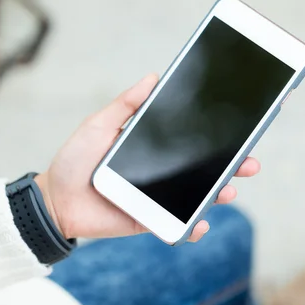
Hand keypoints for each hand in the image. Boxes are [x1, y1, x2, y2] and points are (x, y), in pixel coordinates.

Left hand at [36, 74, 260, 241]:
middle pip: (205, 168)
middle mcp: (162, 171)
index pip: (192, 138)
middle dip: (233, 164)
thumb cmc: (75, 159)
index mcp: (154, 146)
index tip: (242, 122)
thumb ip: (126, 104)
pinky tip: (201, 223)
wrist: (54, 199)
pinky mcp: (150, 221)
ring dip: (220, 193)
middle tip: (250, 160)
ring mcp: (159, 197)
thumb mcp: (99, 124)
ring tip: (229, 189)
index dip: (218, 132)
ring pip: (199, 196)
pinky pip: (177, 226)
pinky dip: (192, 228)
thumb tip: (154, 77)